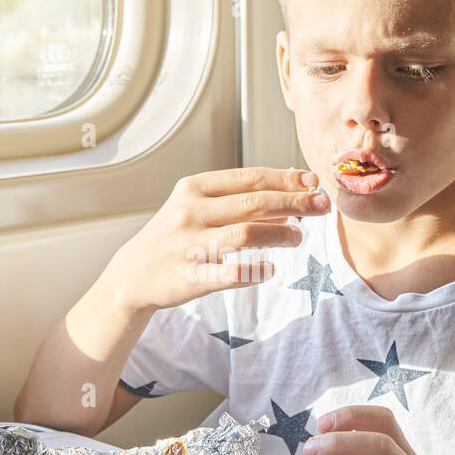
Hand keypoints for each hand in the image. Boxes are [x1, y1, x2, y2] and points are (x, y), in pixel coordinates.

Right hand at [107, 166, 329, 313]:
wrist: (133, 275)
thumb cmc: (176, 237)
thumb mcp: (198, 208)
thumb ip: (239, 198)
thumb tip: (292, 188)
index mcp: (193, 188)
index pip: (249, 178)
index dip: (285, 179)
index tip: (313, 183)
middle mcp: (190, 211)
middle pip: (254, 202)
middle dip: (294, 203)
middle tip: (322, 207)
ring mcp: (189, 244)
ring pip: (247, 234)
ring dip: (280, 233)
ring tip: (299, 237)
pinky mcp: (189, 277)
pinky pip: (231, 274)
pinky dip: (255, 272)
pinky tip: (270, 270)